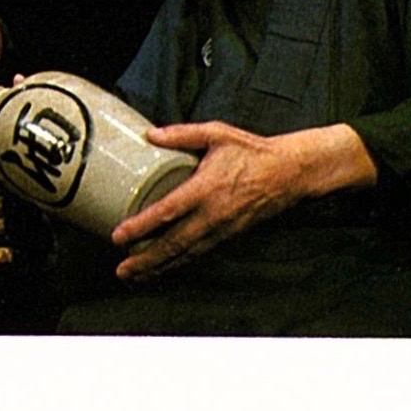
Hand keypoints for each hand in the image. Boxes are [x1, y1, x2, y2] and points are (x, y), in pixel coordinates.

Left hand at [110, 121, 374, 281]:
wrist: (292, 171)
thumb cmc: (252, 151)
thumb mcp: (218, 134)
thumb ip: (183, 134)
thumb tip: (150, 135)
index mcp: (206, 188)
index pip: (167, 211)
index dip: (141, 226)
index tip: (118, 237)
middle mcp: (213, 213)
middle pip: (173, 243)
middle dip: (145, 259)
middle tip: (121, 270)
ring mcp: (222, 228)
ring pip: (186, 253)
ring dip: (159, 267)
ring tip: (134, 276)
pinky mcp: (230, 235)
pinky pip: (199, 253)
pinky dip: (179, 264)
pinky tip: (162, 270)